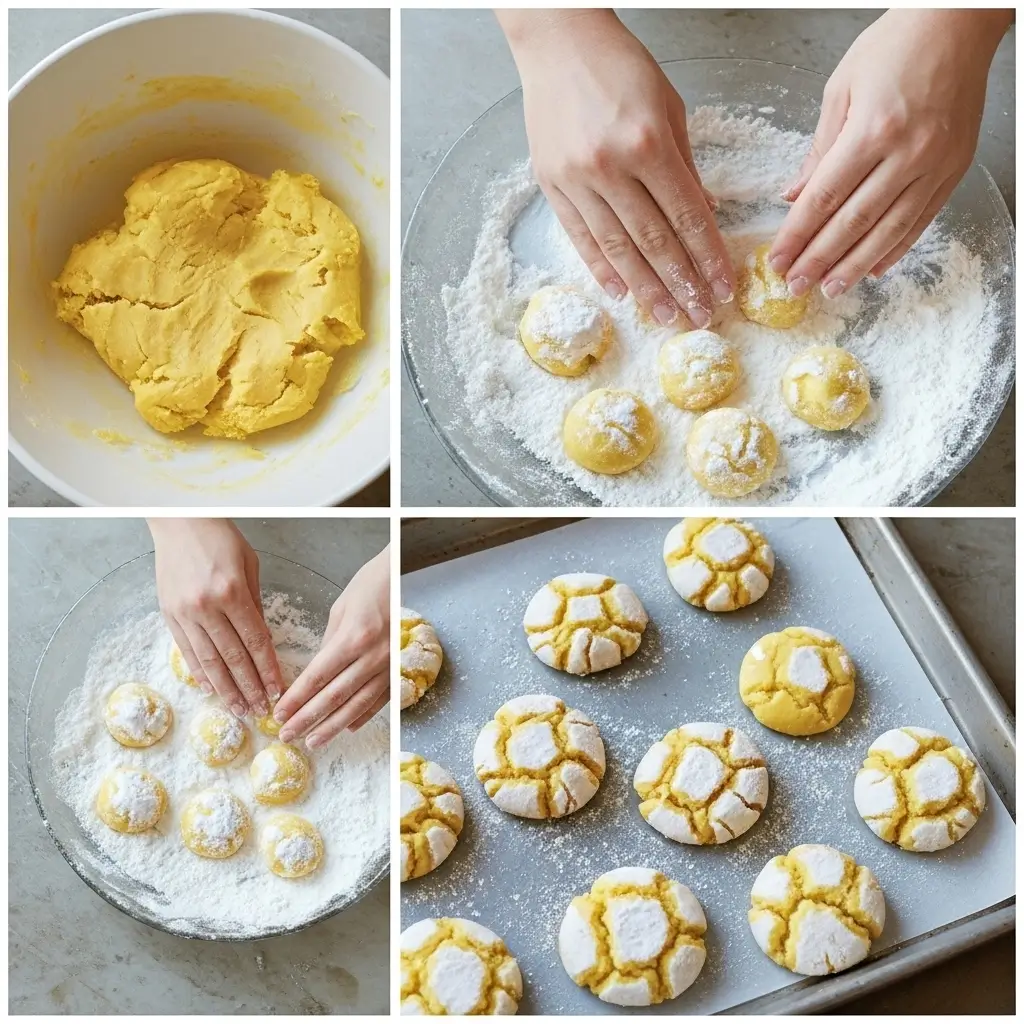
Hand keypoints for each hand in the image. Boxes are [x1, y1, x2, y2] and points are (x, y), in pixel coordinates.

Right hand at [149, 518, 281, 716]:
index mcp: (232, 593)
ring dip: (225, 688)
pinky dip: (200, 672)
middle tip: (260, 709)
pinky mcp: (169, 615)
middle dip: (249, 687)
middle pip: (233, 657)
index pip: (254, 642)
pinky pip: (187, 651)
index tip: (277, 690)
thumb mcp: (250, 566)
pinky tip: (211, 689)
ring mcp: (185, 613)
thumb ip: (255, 605)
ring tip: (238, 708)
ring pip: (208, 660)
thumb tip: (262, 642)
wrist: (180, 523)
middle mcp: (207, 606)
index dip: (267, 669)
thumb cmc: (221, 539)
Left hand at [275, 545, 389, 747]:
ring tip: (312, 741)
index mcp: (353, 638)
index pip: (317, 677)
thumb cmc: (369, 585)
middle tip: (287, 734)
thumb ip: (329, 644)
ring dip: (332, 726)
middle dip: (307, 719)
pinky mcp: (399, 670)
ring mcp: (389, 666)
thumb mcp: (340, 609)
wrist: (402, 576)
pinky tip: (346, 728)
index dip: (296, 699)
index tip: (279, 714)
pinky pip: (379, 699)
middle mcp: (373, 656)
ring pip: (357, 704)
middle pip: (334, 696)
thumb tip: (316, 673)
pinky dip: (362, 716)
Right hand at [498, 9, 733, 327]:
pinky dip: (602, 268)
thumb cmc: (621, 69)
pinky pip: (581, 238)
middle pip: (653, 241)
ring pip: (617, 249)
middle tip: (700, 316)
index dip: (708, 258)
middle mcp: (611, 166)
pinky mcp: (551, 185)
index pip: (687, 216)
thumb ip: (685, 167)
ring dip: (646, 289)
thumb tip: (704, 216)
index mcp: (649, 143)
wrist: (558, 43)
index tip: (723, 287)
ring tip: (667, 315)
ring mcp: (577, 179)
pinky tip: (622, 292)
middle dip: (681, 284)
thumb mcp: (669, 108)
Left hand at [770, 9, 1009, 295]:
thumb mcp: (841, 89)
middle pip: (854, 222)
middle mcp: (907, 152)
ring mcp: (936, 164)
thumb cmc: (895, 46)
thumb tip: (794, 197)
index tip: (778, 261)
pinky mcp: (954, 169)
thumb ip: (818, 150)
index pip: (824, 198)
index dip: (797, 236)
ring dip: (855, 265)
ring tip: (830, 289)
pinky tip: (872, 268)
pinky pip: (921, 220)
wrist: (959, 22)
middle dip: (820, 260)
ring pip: (889, 230)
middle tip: (796, 286)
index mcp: (872, 130)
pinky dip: (895, 248)